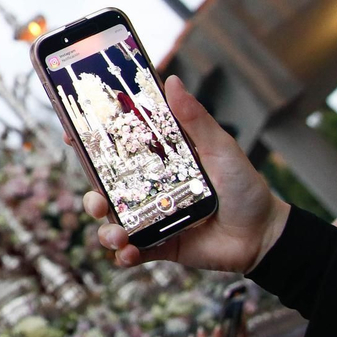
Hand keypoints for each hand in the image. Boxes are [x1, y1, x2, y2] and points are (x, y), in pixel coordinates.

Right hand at [82, 76, 290, 270]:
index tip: (72, 134)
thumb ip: (194, 119)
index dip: (89, 142)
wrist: (264, 235)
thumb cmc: (244, 186)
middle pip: (104, 189)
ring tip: (117, 235)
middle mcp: (147, 189)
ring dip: (105, 230)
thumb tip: (172, 80)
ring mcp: (150, 219)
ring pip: (112, 223)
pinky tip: (129, 254)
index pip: (115, 150)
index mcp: (156, 162)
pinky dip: (124, 255)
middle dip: (91, 197)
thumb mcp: (220, 148)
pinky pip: (132, 253)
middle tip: (97, 200)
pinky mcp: (159, 246)